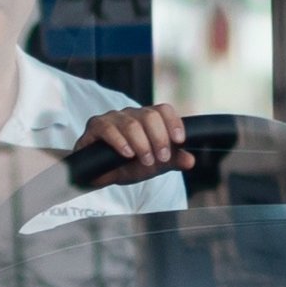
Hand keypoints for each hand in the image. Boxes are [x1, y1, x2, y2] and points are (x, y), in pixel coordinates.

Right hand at [72, 103, 189, 180]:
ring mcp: (113, 118)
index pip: (164, 110)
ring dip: (142, 144)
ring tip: (146, 161)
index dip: (174, 122)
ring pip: (131, 124)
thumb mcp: (153, 166)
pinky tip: (127, 154)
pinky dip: (120, 142)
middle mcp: (131, 114)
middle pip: (150, 116)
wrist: (99, 176)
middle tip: (161, 158)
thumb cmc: (126, 166)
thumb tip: (190, 160)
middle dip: (159, 138)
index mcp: (147, 120)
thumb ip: (172, 161)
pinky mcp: (95, 126)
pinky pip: (108, 129)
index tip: (180, 140)